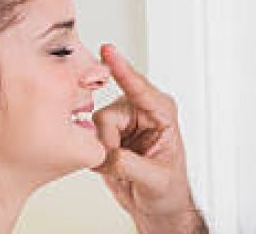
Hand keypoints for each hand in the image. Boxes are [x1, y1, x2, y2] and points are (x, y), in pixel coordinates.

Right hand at [93, 44, 206, 232]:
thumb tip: (109, 154)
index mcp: (161, 113)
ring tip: (119, 166)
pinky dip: (94, 155)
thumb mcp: (156, 179)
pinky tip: (108, 165)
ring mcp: (121, 122)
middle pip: (106, 116)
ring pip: (93, 129)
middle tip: (120, 162)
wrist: (158, 205)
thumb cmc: (168, 189)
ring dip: (101, 151)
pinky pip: (87, 139)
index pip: (139, 88)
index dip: (122, 70)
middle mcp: (139, 112)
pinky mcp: (106, 135)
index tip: (108, 51)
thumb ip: (131, 165)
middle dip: (108, 143)